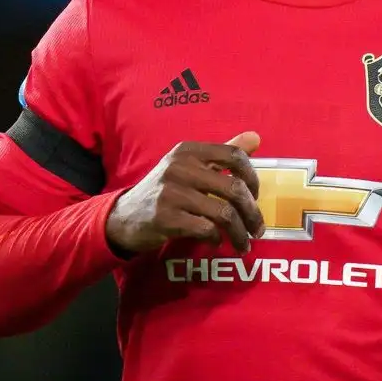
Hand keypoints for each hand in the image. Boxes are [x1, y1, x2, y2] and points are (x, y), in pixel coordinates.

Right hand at [106, 132, 264, 254]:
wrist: (124, 217)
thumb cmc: (165, 191)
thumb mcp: (189, 167)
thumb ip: (221, 155)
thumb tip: (255, 137)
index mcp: (188, 150)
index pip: (233, 155)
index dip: (252, 177)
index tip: (255, 196)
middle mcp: (179, 166)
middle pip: (234, 188)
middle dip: (252, 213)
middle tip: (257, 229)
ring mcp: (171, 192)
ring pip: (223, 213)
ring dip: (239, 232)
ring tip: (243, 243)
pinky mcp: (165, 217)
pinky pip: (206, 229)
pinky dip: (216, 238)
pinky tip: (216, 242)